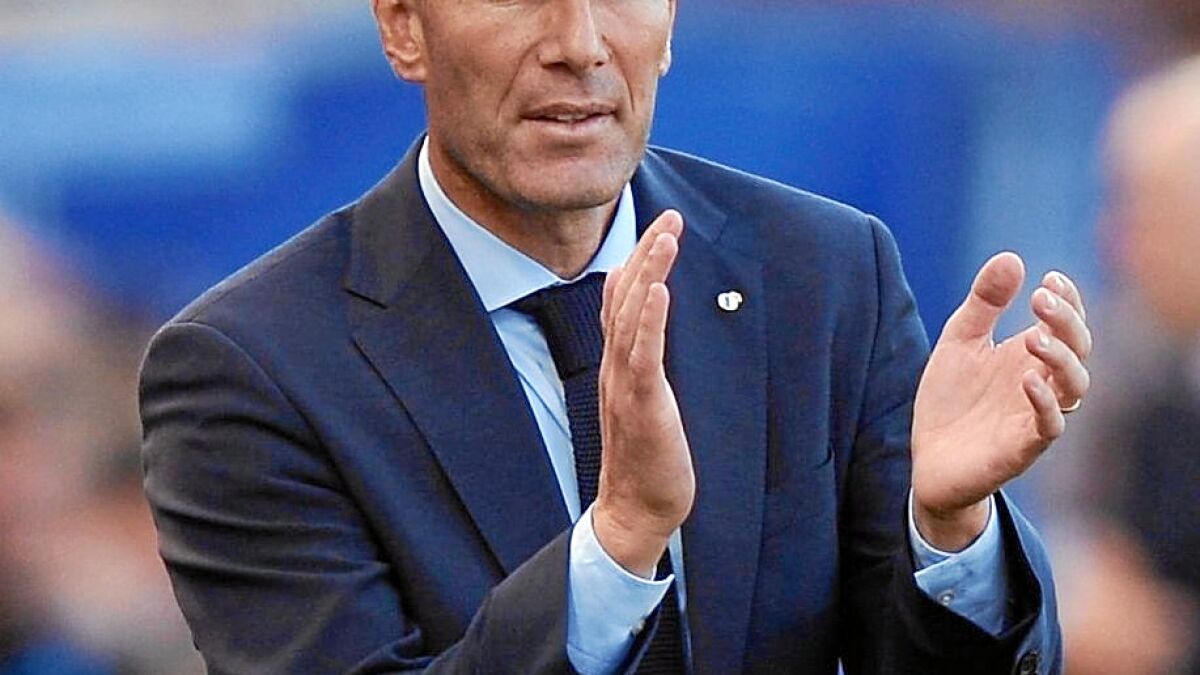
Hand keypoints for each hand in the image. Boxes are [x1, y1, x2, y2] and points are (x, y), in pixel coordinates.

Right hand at [591, 210, 693, 577]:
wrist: (635, 509)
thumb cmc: (646, 458)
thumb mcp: (642, 399)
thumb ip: (640, 358)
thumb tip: (644, 318)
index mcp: (617, 365)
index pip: (622, 302)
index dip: (638, 262)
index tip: (656, 226)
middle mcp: (616, 368)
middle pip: (626, 299)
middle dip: (647, 254)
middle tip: (668, 216)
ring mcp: (625, 385)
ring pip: (633, 318)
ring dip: (648, 273)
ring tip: (664, 236)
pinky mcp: (641, 405)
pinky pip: (643, 356)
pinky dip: (649, 320)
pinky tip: (657, 290)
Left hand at [911, 253, 1091, 549]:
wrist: (929, 459)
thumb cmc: (951, 400)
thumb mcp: (960, 341)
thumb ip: (984, 303)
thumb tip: (1011, 257)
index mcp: (1031, 355)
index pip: (1068, 324)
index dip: (1068, 301)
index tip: (1049, 280)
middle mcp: (1042, 383)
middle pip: (1079, 349)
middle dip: (1066, 322)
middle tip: (1040, 299)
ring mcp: (1035, 415)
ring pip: (1074, 387)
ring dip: (1061, 359)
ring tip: (1035, 338)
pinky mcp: (1023, 447)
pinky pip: (1048, 426)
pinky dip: (1044, 403)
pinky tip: (1028, 381)